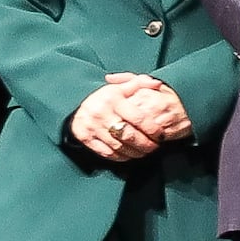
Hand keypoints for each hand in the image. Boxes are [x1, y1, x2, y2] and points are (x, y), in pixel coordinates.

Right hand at [69, 75, 186, 162]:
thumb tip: (157, 84)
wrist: (78, 108)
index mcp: (113, 99)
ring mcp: (92, 127)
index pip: (138, 118)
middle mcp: (101, 113)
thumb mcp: (120, 87)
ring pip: (119, 147)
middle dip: (146, 144)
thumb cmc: (104, 98)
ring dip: (136, 153)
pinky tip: (130, 155)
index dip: (153, 129)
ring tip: (145, 152)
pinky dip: (121, 157)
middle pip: (129, 135)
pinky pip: (108, 153)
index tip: (161, 135)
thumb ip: (139, 83)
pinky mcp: (86, 138)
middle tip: (155, 147)